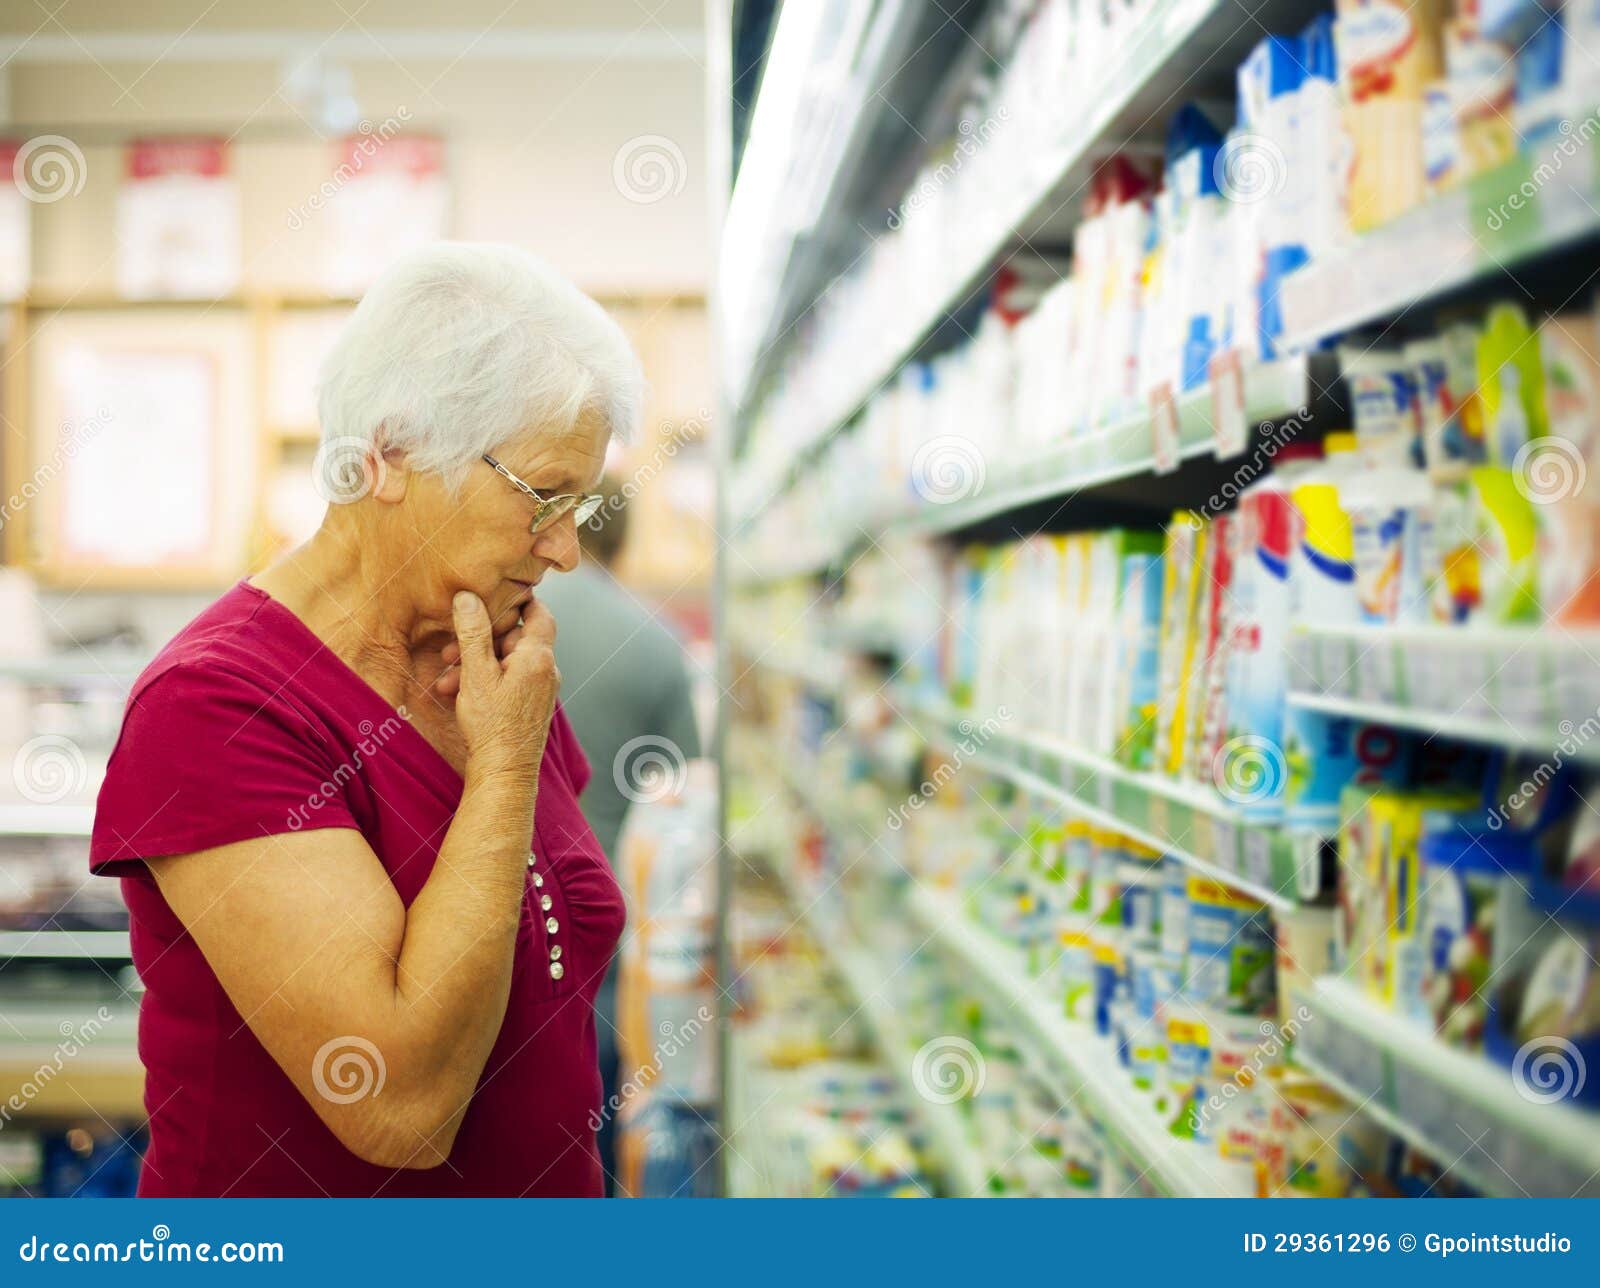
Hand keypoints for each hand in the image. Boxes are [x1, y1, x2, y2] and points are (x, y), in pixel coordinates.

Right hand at [448, 590, 558, 778]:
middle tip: (450, 652)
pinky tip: (457, 692)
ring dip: (476, 664)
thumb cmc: (492, 724)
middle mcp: (546, 670)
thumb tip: (468, 597)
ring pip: (506, 662)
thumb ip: (473, 633)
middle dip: (480, 641)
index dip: (516, 601)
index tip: (490, 599)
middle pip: (515, 638)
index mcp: (538, 657)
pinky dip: (486, 681)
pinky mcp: (531, 704)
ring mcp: (541, 689)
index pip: (538, 612)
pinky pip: (509, 681)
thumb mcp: (476, 673)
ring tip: (446, 678)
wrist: (504, 771)